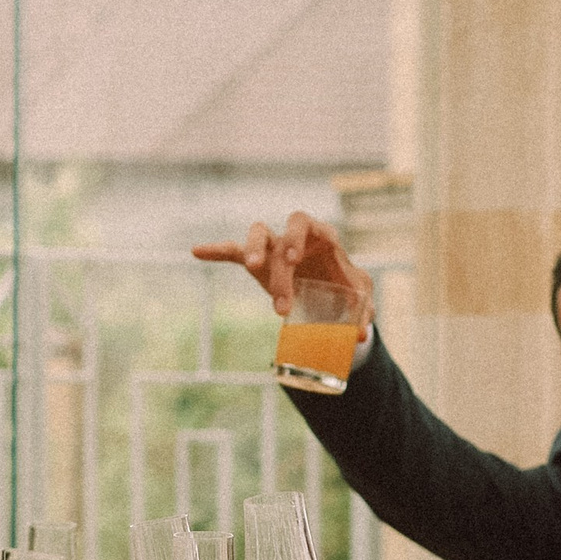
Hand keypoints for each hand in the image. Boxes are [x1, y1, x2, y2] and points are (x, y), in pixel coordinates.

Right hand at [192, 210, 373, 324]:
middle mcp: (294, 237)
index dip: (296, 237)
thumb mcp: (359, 296)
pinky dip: (217, 251)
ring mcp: (275, 247)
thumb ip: (363, 312)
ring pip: (257, 234)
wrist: (334, 290)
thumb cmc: (347, 286)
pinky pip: (233, 251)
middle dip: (278, 269)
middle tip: (281, 304)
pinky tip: (197, 251)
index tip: (292, 259)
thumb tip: (361, 334)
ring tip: (250, 268)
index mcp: (320, 236)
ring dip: (251, 250)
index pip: (305, 225)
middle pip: (279, 237)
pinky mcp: (259, 261)